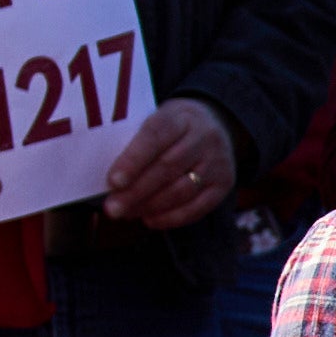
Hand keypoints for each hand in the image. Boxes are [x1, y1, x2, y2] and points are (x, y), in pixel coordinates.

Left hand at [101, 98, 240, 230]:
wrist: (215, 124)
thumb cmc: (172, 127)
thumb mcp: (155, 118)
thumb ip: (136, 142)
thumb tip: (111, 179)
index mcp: (181, 117)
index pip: (155, 137)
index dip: (133, 160)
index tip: (113, 182)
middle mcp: (204, 137)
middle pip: (168, 167)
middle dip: (136, 191)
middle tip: (112, 208)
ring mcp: (218, 162)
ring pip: (182, 190)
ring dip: (151, 206)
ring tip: (127, 214)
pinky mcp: (224, 183)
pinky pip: (199, 206)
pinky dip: (173, 217)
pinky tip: (151, 220)